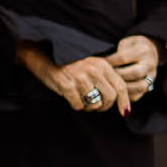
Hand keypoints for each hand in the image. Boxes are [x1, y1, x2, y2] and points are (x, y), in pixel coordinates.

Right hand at [18, 44, 134, 115]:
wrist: (42, 53)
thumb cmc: (69, 64)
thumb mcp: (91, 66)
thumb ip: (105, 79)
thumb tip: (119, 101)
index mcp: (103, 64)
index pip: (120, 86)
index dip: (124, 102)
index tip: (124, 113)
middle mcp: (94, 70)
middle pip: (110, 98)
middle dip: (104, 107)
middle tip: (94, 106)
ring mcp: (80, 77)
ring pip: (94, 104)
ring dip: (88, 107)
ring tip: (80, 99)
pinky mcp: (66, 84)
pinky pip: (78, 105)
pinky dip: (75, 105)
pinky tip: (69, 97)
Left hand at [105, 35, 162, 103]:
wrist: (150, 52)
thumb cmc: (133, 47)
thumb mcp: (126, 43)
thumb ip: (118, 51)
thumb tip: (105, 63)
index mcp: (143, 51)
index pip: (124, 58)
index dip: (110, 62)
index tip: (99, 64)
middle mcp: (150, 64)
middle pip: (134, 73)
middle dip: (117, 76)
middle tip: (104, 77)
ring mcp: (151, 77)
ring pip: (139, 87)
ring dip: (122, 88)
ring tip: (110, 86)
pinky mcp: (148, 87)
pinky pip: (137, 96)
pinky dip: (124, 96)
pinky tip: (114, 92)